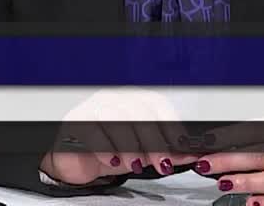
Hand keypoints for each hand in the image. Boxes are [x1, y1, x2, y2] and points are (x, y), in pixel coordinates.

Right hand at [40, 87, 199, 185]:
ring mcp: (93, 107)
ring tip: (138, 165)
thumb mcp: (140, 155)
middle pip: (139, 112)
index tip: (181, 144)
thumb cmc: (108, 153)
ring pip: (118, 118)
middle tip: (163, 163)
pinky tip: (113, 160)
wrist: (74, 162)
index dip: (170, 123)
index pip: (156, 103)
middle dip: (155, 140)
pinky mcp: (75, 121)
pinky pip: (93, 130)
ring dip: (132, 145)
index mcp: (131, 100)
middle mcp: (113, 99)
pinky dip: (106, 147)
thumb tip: (190, 155)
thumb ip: (164, 153)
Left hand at [192, 119, 263, 205]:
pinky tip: (253, 203)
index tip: (203, 144)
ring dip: (246, 182)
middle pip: (259, 155)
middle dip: (228, 161)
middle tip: (205, 164)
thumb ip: (240, 142)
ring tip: (225, 183)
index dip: (225, 138)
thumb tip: (205, 147)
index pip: (251, 131)